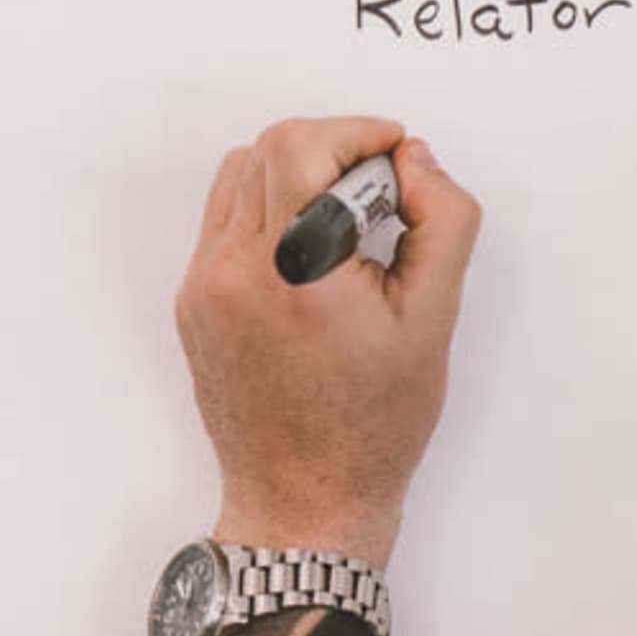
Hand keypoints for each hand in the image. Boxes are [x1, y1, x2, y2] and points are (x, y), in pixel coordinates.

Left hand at [173, 115, 485, 570]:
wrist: (305, 502)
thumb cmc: (370, 428)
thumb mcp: (434, 319)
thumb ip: (442, 221)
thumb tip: (417, 162)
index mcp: (294, 271)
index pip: (304, 146)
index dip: (358, 133)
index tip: (396, 158)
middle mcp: (233, 272)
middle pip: (270, 150)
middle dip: (333, 151)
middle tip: (379, 195)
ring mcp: (203, 289)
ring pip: (241, 178)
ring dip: (296, 176)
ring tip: (344, 227)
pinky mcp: (193, 306)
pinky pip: (224, 224)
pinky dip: (268, 215)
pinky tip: (311, 260)